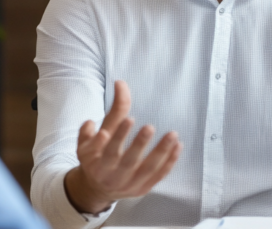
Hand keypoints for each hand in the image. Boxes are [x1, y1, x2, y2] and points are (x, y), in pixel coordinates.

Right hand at [63, 80, 181, 213]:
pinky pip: (158, 176)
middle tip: (149, 127)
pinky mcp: (142, 189)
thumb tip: (121, 83)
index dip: (117, 135)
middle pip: (127, 161)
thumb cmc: (96, 156)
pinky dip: (169, 162)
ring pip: (147, 170)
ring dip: (161, 153)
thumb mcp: (94, 136)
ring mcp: (128, 185)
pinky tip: (178, 146)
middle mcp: (111, 177)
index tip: (128, 119)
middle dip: (139, 144)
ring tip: (172, 135)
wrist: (96, 189)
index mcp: (96, 164)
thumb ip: (111, 111)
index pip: (107, 149)